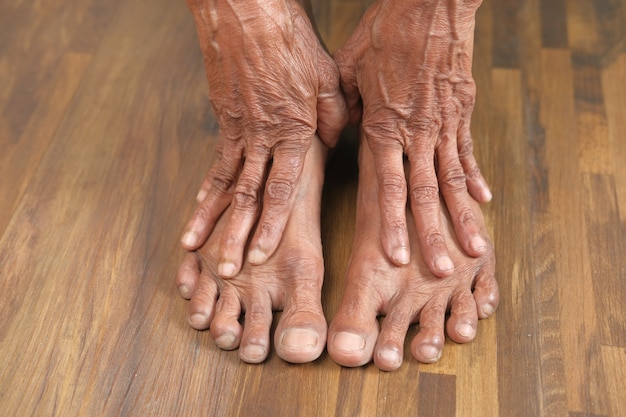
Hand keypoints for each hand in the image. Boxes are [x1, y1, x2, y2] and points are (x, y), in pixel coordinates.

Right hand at [182, 0, 346, 277]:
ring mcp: (239, 133)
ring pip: (225, 186)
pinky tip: (195, 213)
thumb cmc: (290, 40)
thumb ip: (334, 114)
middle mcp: (262, 140)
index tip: (259, 255)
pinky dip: (204, 192)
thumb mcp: (327, 75)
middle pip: (248, 197)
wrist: (244, 13)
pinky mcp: (225, 123)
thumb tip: (335, 141)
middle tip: (225, 269)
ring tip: (195, 249)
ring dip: (210, 221)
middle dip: (235, 236)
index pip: (283, 190)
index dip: (272, 226)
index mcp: (294, 132)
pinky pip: (215, 164)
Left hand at [334, 0, 491, 276]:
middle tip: (441, 270)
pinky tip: (484, 200)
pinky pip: (468, 151)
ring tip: (475, 249)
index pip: (389, 187)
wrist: (430, 2)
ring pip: (453, 180)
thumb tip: (336, 130)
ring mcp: (443, 125)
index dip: (393, 225)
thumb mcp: (346, 68)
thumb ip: (342, 107)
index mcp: (384, 127)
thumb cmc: (383, 31)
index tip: (396, 256)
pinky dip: (476, 178)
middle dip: (431, 236)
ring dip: (463, 217)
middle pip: (425, 194)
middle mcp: (416, 134)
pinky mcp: (462, 112)